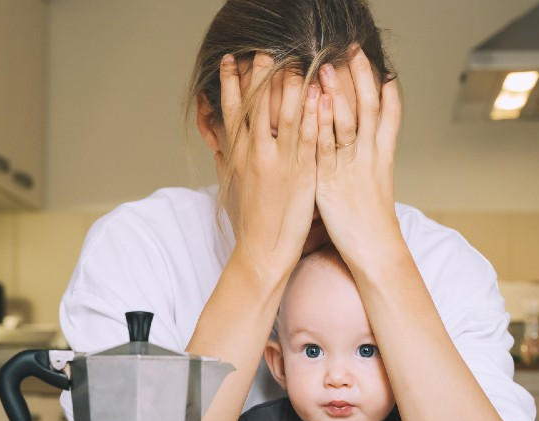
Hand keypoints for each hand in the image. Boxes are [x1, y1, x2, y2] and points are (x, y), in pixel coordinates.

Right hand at [218, 53, 320, 276]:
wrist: (263, 251)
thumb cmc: (250, 222)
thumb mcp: (232, 188)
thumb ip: (227, 162)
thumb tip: (219, 146)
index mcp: (237, 155)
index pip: (231, 110)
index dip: (230, 83)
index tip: (231, 60)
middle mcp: (255, 154)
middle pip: (257, 104)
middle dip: (261, 75)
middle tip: (266, 50)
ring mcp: (279, 162)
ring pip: (284, 114)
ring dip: (291, 86)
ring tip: (297, 61)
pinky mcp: (301, 173)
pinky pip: (308, 137)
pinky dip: (313, 115)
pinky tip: (319, 95)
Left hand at [314, 46, 402, 262]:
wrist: (375, 250)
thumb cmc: (371, 223)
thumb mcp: (374, 186)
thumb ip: (366, 163)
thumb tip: (357, 148)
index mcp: (383, 156)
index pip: (390, 112)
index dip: (385, 86)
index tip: (378, 64)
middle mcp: (371, 156)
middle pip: (370, 106)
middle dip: (361, 76)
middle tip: (352, 50)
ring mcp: (352, 166)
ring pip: (349, 120)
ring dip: (338, 91)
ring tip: (326, 67)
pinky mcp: (331, 180)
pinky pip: (326, 146)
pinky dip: (323, 122)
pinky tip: (316, 103)